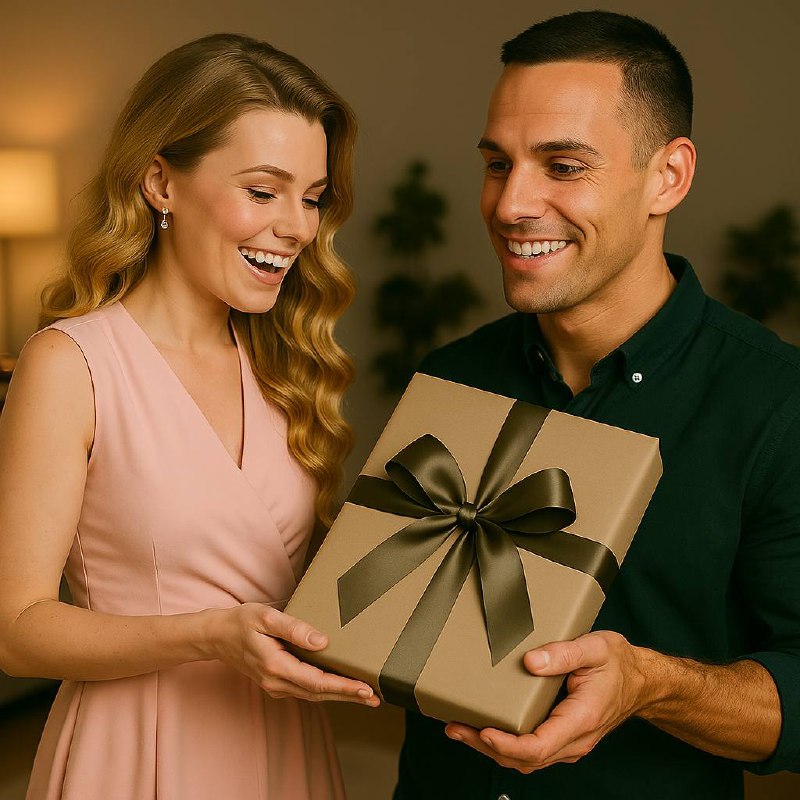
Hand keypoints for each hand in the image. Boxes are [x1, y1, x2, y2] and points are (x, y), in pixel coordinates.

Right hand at [206, 603, 379, 705]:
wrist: (217, 636)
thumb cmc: (241, 623)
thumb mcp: (266, 618)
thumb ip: (294, 628)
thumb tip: (322, 641)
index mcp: (276, 666)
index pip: (317, 681)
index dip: (343, 687)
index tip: (365, 689)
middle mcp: (277, 681)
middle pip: (319, 693)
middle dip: (349, 696)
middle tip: (375, 698)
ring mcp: (276, 685)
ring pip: (313, 694)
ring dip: (339, 695)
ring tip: (365, 695)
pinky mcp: (277, 682)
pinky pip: (305, 690)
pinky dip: (326, 690)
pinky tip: (339, 686)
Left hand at [445, 631, 646, 772]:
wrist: (641, 681)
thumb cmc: (619, 665)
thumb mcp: (596, 648)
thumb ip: (564, 653)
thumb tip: (530, 662)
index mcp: (580, 719)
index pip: (538, 746)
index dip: (506, 744)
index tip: (482, 731)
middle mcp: (573, 739)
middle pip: (525, 758)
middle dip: (486, 746)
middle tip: (455, 728)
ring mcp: (568, 742)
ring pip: (526, 759)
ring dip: (491, 748)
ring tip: (459, 729)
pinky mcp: (562, 737)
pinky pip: (531, 750)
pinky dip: (505, 744)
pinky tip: (484, 729)